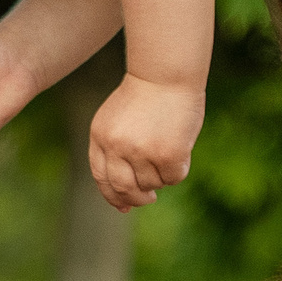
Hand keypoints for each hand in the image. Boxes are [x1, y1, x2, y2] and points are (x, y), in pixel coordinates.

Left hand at [89, 74, 203, 210]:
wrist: (166, 74)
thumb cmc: (146, 94)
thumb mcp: (118, 119)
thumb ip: (114, 150)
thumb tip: (123, 196)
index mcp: (100, 136)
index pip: (101, 177)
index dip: (112, 195)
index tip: (124, 206)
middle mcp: (116, 147)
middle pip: (123, 188)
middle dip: (136, 199)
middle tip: (148, 199)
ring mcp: (141, 152)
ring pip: (151, 183)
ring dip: (160, 175)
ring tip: (167, 152)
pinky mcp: (166, 155)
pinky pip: (172, 177)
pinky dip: (177, 170)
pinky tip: (181, 151)